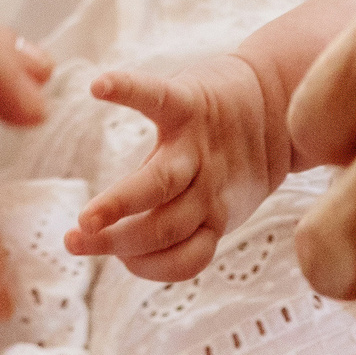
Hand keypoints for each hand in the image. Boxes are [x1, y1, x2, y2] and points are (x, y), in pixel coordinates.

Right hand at [68, 54, 289, 280]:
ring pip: (161, 184)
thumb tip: (125, 252)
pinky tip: (98, 88)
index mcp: (211, 212)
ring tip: (82, 218)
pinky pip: (157, 96)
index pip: (185, 255)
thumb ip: (183, 221)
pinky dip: (127, 90)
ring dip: (117, 205)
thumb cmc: (231, 154)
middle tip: (75, 243)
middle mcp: (205, 184)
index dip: (152, 266)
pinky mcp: (191, 102)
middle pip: (166, 223)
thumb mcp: (222, 197)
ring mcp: (197, 145)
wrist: (280, 103)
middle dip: (122, 239)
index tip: (117, 262)